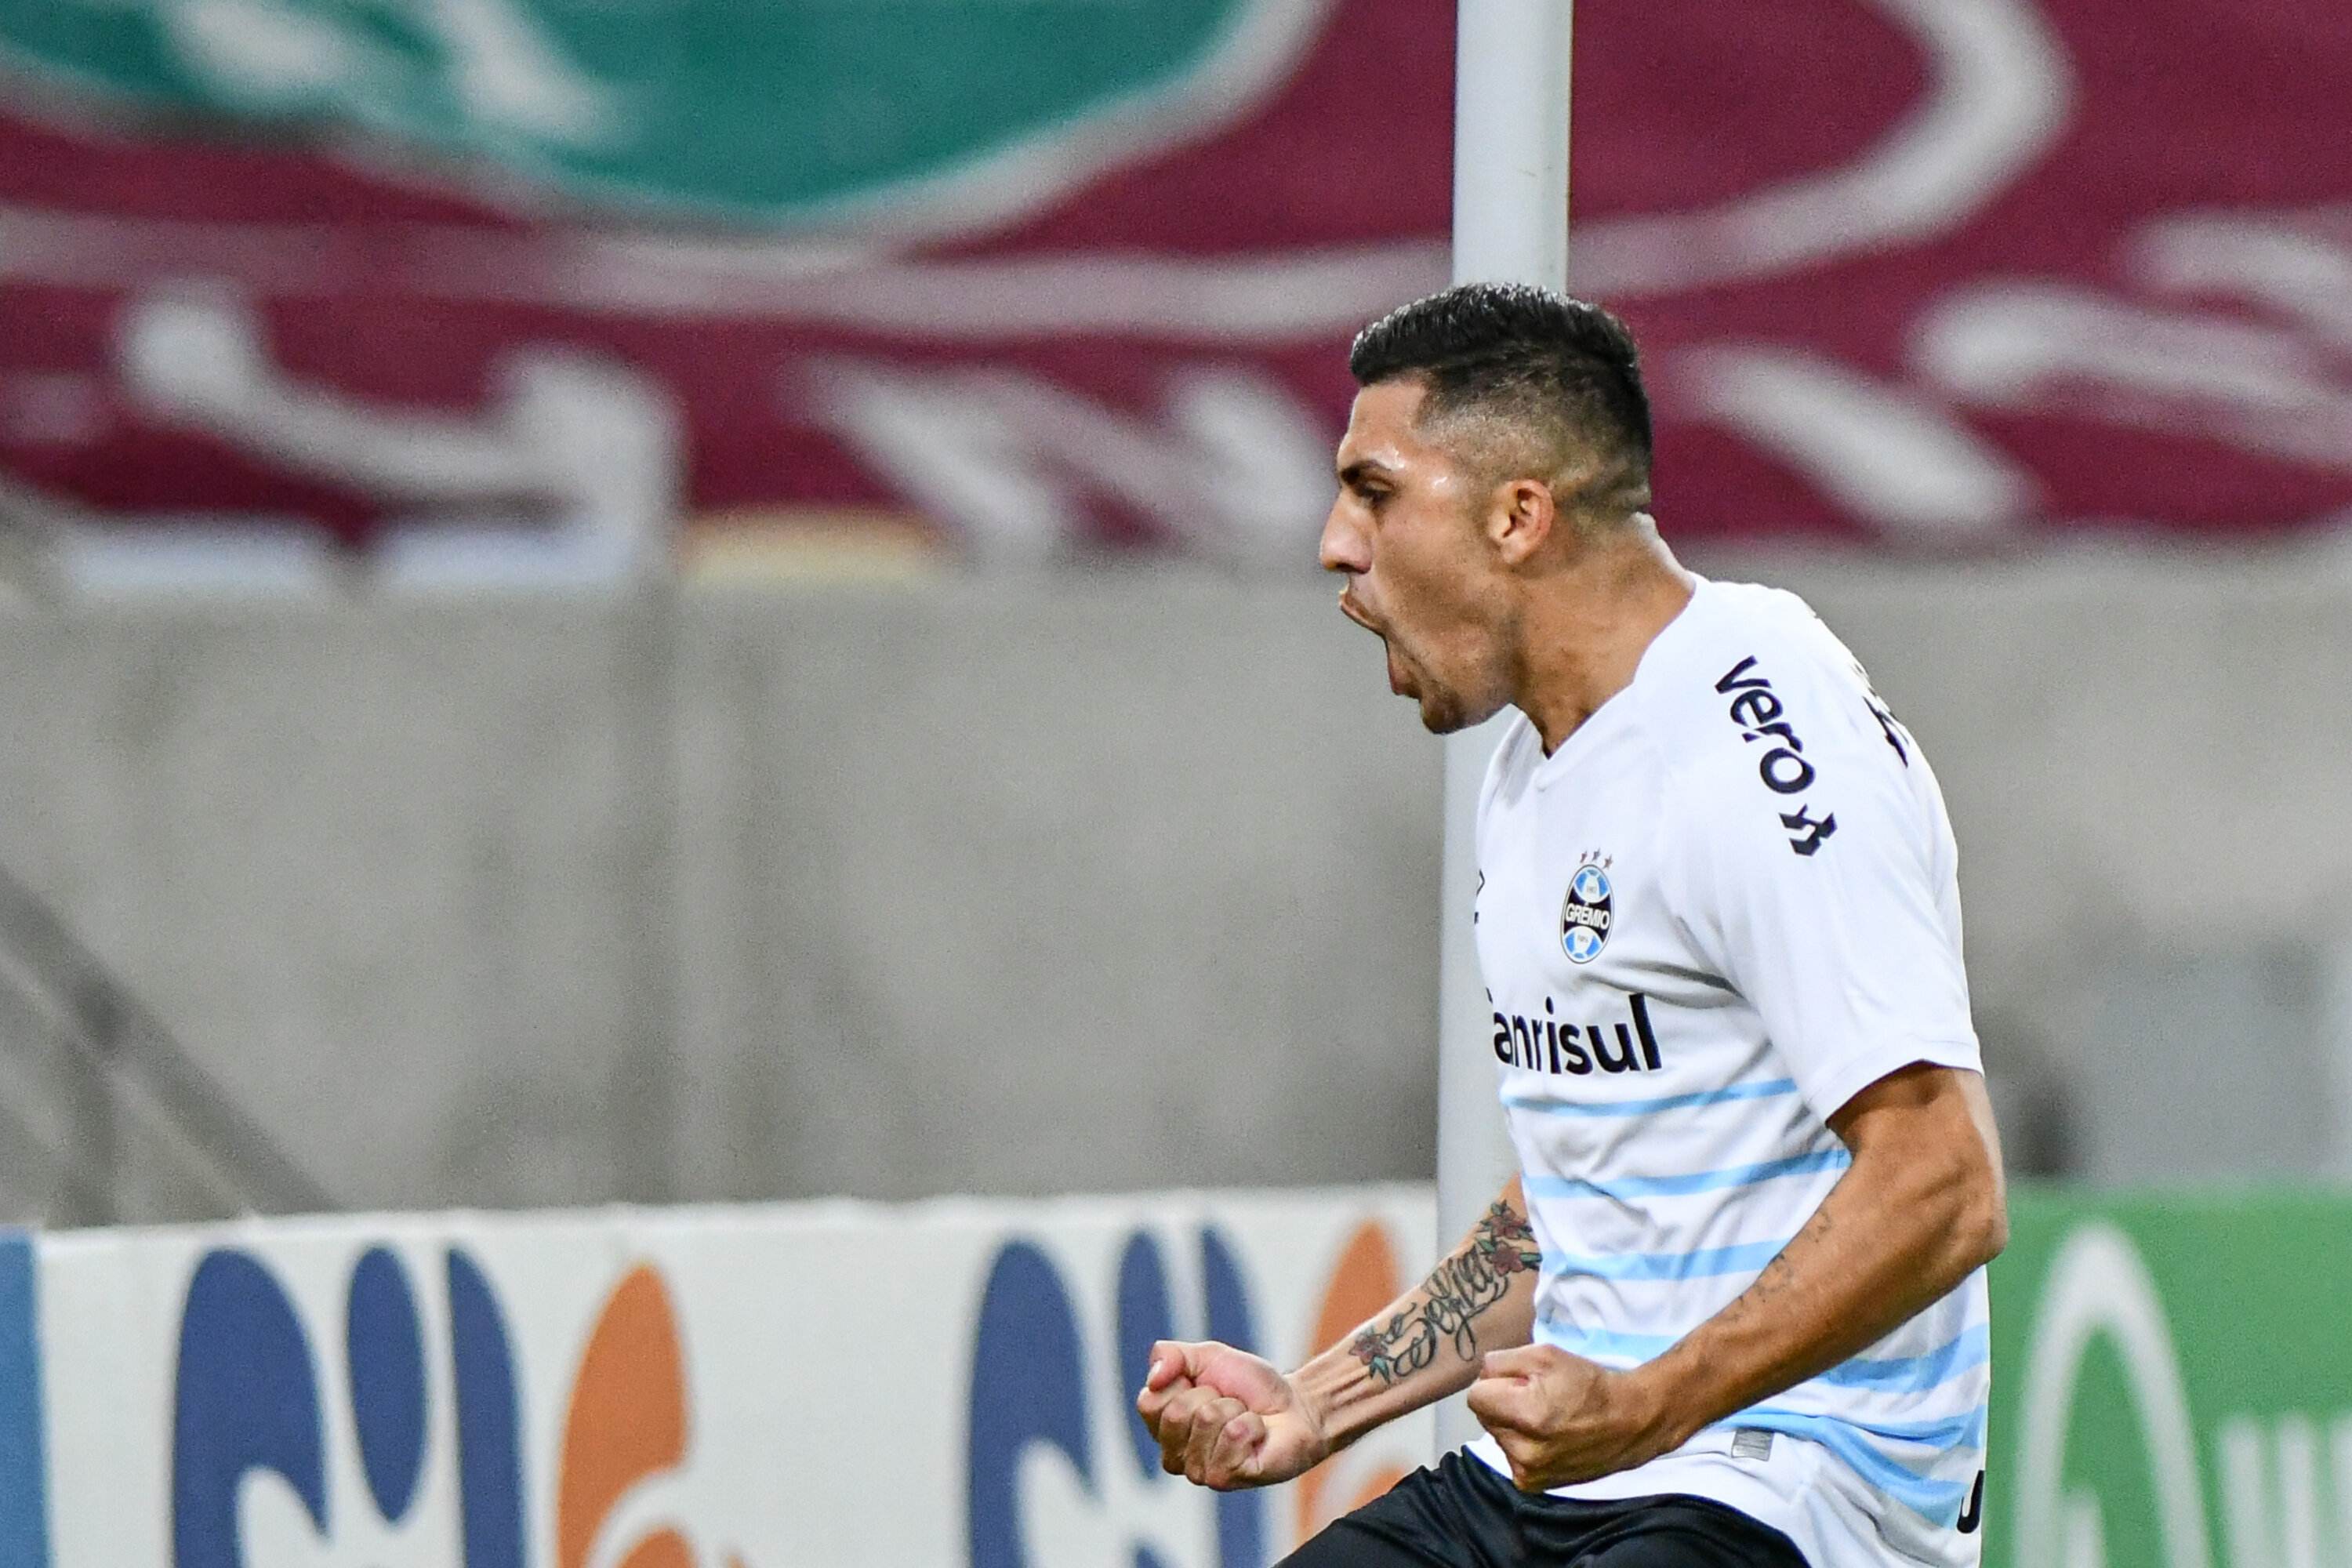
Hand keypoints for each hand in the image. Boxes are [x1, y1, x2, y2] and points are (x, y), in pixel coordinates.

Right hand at [1135, 1340, 1332, 1489]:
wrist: (1294, 1406)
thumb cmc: (1249, 1386)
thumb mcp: (1207, 1357)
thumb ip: (1171, 1356)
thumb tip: (1153, 1378)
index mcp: (1163, 1427)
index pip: (1149, 1402)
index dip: (1181, 1382)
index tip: (1204, 1384)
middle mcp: (1175, 1455)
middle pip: (1176, 1413)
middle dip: (1211, 1396)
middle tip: (1229, 1403)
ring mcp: (1199, 1471)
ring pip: (1206, 1421)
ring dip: (1235, 1409)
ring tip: (1245, 1418)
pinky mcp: (1226, 1478)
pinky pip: (1232, 1435)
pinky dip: (1251, 1424)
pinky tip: (1257, 1435)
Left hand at [1467, 1345, 1681, 1491]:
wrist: (1628, 1423)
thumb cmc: (1587, 1384)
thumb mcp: (1544, 1355)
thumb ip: (1500, 1361)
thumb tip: (1480, 1376)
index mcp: (1526, 1415)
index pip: (1475, 1396)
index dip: (1496, 1383)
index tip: (1520, 1382)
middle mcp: (1523, 1451)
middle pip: (1484, 1416)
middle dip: (1502, 1402)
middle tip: (1536, 1397)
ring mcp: (1528, 1472)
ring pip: (1496, 1435)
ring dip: (1512, 1424)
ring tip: (1546, 1418)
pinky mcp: (1533, 1484)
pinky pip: (1509, 1455)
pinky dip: (1521, 1444)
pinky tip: (1547, 1438)